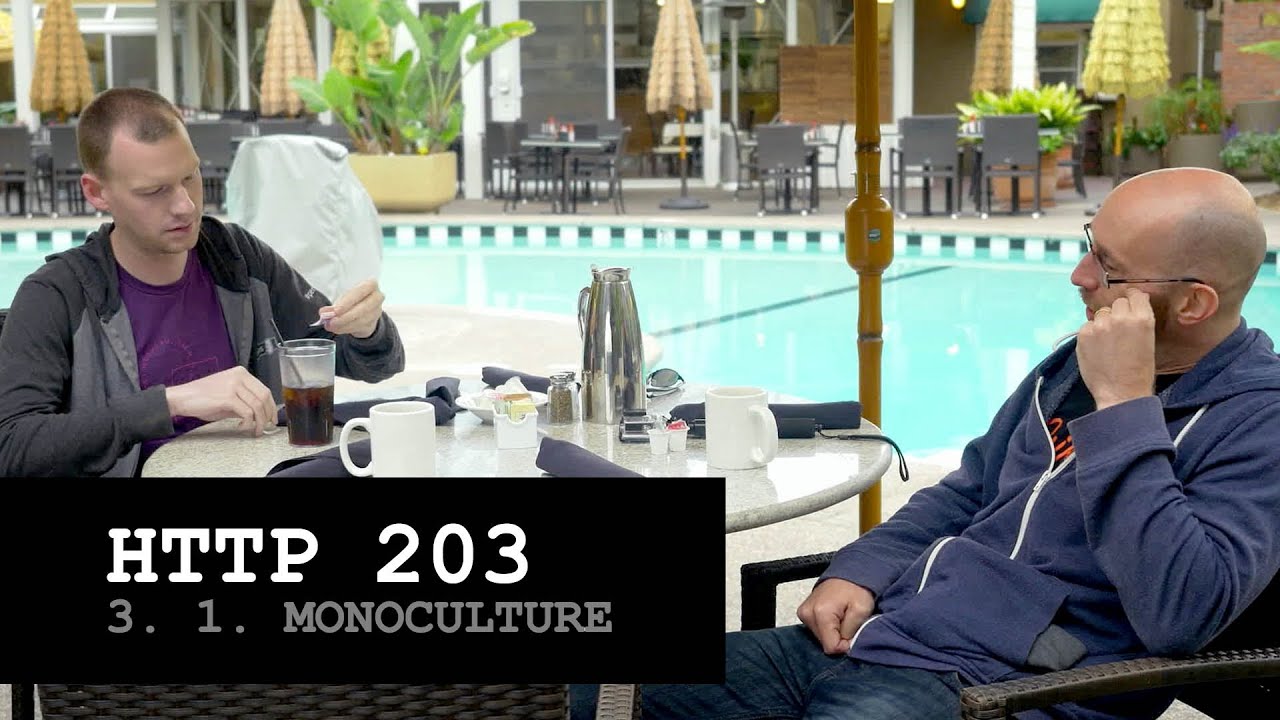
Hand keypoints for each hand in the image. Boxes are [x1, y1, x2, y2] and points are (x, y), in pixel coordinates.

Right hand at [165, 366, 277, 435]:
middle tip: (266, 426)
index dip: (271, 406)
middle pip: (264, 397)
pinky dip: (248, 423)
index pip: (265, 390)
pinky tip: (241, 426)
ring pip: (257, 406)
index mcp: (241, 373)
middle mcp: (239, 376)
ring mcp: (234, 386)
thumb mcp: (228, 396)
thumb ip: (245, 401)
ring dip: (259, 422)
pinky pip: (247, 413)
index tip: (272, 417)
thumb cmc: (202, 398)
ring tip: (254, 430)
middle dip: (268, 415)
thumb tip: (260, 414)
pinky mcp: (228, 397)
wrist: (182, 398)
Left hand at [320, 279, 384, 338]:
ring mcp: (377, 312)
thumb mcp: (343, 298)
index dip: (348, 302)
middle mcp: (377, 297)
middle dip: (345, 316)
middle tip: (331, 321)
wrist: (363, 310)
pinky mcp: (373, 324)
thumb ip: (334, 305)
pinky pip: (359, 328)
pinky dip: (346, 329)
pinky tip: (337, 328)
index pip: (360, 292)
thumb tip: (324, 312)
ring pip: (361, 320)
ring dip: (344, 325)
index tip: (336, 310)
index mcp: (370, 285)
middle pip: (363, 308)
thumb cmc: (352, 299)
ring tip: (331, 326)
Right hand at [796, 578, 875, 654]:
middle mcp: (807, 614)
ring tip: (842, 617)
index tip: (853, 632)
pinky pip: (817, 630)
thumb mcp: (861, 611)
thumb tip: (843, 647)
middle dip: (839, 637)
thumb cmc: (857, 589)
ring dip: (833, 632)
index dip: (844, 645)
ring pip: (821, 638)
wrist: (848, 572)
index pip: (830, 647)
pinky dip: (827, 628)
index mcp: (821, 613)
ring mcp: (803, 613)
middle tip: (848, 622)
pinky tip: (834, 617)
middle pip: (824, 643)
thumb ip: (851, 632)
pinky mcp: (803, 612)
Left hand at [1077, 288, 1156, 410]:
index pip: (1135, 295)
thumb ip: (1139, 319)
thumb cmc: (1139, 371)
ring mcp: (1100, 325)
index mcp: (1142, 318)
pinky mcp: (1084, 333)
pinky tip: (1097, 349)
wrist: (1121, 393)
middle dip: (1118, 313)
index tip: (1130, 304)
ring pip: (1101, 314)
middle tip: (1119, 331)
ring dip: (1103, 322)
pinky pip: (1087, 326)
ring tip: (1107, 343)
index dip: (1132, 299)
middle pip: (1117, 303)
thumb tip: (1132, 302)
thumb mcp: (1147, 340)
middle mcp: (1120, 317)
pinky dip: (1091, 334)